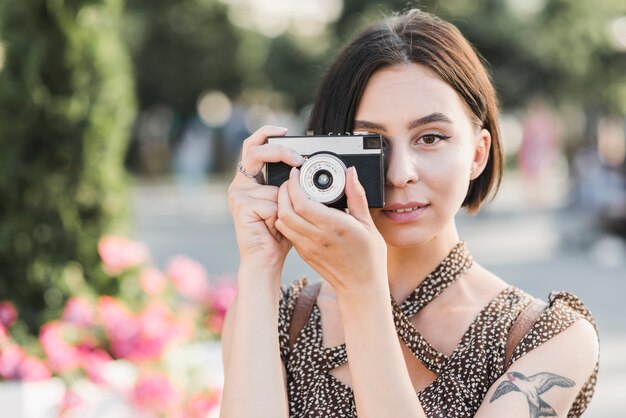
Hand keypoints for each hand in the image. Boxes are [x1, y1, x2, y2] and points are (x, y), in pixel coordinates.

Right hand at [228, 126, 304, 272]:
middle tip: (300, 161)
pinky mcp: (240, 206)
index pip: (254, 145)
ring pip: (273, 185)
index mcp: (250, 179)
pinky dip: (279, 215)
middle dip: (280, 152)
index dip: (267, 133)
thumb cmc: (279, 233)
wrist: (266, 259)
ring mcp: (238, 194)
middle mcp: (241, 183)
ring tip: (278, 220)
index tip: (286, 131)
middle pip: (256, 152)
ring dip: (284, 203)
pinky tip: (272, 227)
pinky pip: (271, 202)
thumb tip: (304, 165)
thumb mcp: (288, 202)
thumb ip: (290, 183)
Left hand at [275, 166, 387, 295]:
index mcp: (333, 227)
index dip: (294, 184)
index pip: (301, 202)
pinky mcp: (303, 253)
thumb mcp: (368, 224)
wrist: (361, 287)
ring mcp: (307, 247)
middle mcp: (317, 237)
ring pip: (282, 221)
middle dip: (284, 191)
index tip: (297, 173)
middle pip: (285, 210)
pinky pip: (287, 231)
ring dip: (282, 205)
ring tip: (292, 194)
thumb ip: (356, 196)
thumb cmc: (368, 258)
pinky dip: (285, 218)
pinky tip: (296, 211)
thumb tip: (351, 173)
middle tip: (292, 181)